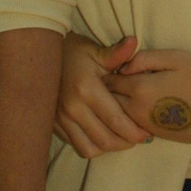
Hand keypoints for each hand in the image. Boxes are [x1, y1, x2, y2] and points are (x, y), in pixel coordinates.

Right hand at [54, 33, 151, 157]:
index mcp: (86, 89)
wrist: (43, 58)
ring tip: (122, 140)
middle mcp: (72, 108)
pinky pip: (76, 145)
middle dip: (125, 143)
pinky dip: (93, 146)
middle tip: (139, 139)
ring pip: (89, 148)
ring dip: (109, 148)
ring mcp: (61, 119)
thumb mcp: (96, 51)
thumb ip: (117, 52)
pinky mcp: (54, 125)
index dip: (133, 131)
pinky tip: (104, 136)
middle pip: (104, 139)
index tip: (146, 134)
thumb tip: (134, 41)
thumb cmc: (75, 53)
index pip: (115, 119)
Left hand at [105, 49, 190, 144]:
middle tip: (116, 75)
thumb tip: (124, 65)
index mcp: (140, 89)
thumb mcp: (177, 58)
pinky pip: (129, 123)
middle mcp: (136, 110)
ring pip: (117, 114)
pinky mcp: (152, 135)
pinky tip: (141, 103)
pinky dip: (128, 114)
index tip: (113, 62)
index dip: (109, 69)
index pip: (109, 80)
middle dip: (108, 88)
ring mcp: (143, 125)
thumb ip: (146, 57)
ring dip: (117, 102)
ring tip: (128, 88)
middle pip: (109, 99)